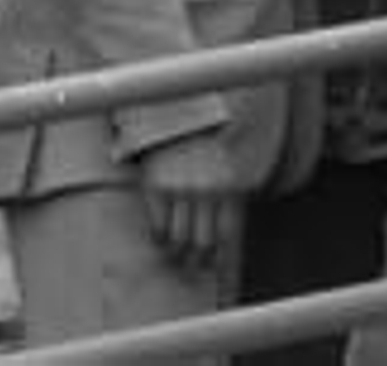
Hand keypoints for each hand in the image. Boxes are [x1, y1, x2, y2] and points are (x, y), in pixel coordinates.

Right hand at [138, 131, 238, 267]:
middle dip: (196, 261)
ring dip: (176, 255)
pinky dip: (159, 240)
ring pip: (179, 240)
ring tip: (175, 257)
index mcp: (229, 186)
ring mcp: (180, 189)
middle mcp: (206, 190)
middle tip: (191, 265)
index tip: (214, 269)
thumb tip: (224, 245)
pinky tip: (161, 240)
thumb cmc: (208, 149)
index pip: (226, 236)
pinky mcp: (157, 187)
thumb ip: (230, 201)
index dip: (219, 258)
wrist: (181, 117)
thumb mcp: (229, 169)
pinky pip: (158, 228)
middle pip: (202, 243)